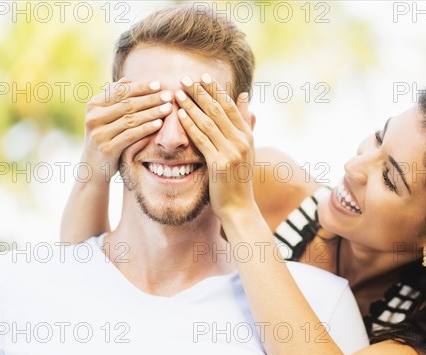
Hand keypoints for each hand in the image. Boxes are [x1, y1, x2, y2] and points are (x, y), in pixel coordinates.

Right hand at [83, 78, 172, 183]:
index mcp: (93, 105)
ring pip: (131, 119)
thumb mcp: (105, 117)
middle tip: (168, 95)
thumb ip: (114, 98)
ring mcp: (99, 133)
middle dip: (150, 99)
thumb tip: (127, 79)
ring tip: (168, 108)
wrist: (93, 167)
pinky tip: (159, 124)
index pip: (120, 92)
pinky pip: (131, 135)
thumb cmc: (104, 137)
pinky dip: (146, 128)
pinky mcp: (107, 148)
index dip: (140, 87)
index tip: (158, 84)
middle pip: (127, 104)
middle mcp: (93, 117)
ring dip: (152, 112)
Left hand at [174, 74, 255, 219]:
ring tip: (178, 92)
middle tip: (185, 78)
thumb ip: (244, 122)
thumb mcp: (246, 149)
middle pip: (218, 110)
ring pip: (208, 122)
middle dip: (201, 92)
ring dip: (191, 105)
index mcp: (248, 136)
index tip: (202, 77)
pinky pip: (202, 139)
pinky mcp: (219, 163)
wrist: (239, 207)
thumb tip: (244, 95)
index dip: (216, 90)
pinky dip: (190, 125)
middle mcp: (242, 141)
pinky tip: (180, 115)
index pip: (231, 106)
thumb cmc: (238, 180)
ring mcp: (232, 152)